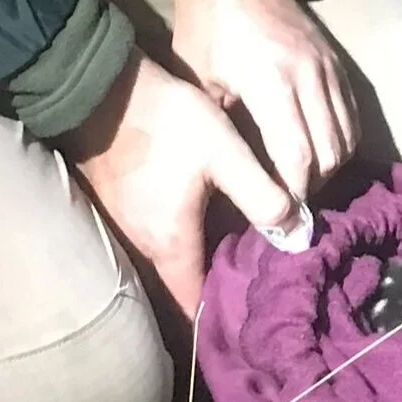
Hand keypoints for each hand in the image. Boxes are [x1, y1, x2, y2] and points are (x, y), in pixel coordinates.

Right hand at [61, 51, 298, 321]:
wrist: (103, 86)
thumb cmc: (166, 121)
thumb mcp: (224, 153)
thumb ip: (262, 195)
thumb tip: (298, 232)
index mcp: (170, 244)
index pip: (196, 306)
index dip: (226, 315)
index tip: (259, 312)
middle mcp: (144, 246)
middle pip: (187, 285)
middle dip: (222, 287)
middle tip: (264, 277)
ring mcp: (129, 226)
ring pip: (175, 260)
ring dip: (206, 260)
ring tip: (248, 249)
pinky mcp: (124, 204)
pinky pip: (162, 236)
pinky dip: (189, 238)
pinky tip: (217, 218)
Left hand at [168, 0, 359, 207]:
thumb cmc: (205, 28)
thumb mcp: (201, 83)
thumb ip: (224, 131)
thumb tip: (235, 184)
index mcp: (271, 83)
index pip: (297, 156)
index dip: (292, 194)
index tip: (277, 218)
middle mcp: (309, 77)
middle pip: (330, 154)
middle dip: (312, 188)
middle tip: (289, 208)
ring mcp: (329, 68)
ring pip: (348, 138)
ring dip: (330, 168)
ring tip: (304, 185)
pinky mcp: (338, 63)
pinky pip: (353, 116)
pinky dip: (342, 143)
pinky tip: (321, 155)